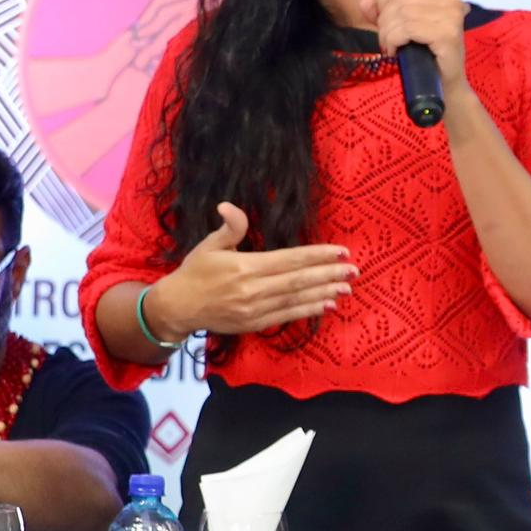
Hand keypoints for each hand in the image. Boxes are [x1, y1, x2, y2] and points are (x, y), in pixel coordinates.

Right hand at [156, 201, 353, 338]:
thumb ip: (229, 228)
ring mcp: (254, 310)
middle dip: (328, 274)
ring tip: (346, 287)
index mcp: (245, 267)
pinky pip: (286, 315)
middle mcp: (252, 290)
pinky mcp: (254, 324)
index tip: (340, 251)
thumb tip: (229, 206)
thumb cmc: (195, 272)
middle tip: (353, 270)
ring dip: (323, 293)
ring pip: (296, 299)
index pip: (289, 259)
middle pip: (298, 280)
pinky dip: (308, 310)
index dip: (317, 255)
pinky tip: (326, 304)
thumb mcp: (209, 245)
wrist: (177, 307)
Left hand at [369, 0, 468, 97]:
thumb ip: (383, 14)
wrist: (448, 86)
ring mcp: (451, 16)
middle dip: (384, 21)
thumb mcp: (403, 29)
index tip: (384, 21)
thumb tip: (364, 2)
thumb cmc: (428, 56)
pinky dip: (394, 41)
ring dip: (387, 34)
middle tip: (386, 41)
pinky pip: (407, 29)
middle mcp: (451, 0)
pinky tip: (396, 52)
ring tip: (390, 48)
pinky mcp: (447, 34)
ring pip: (401, 14)